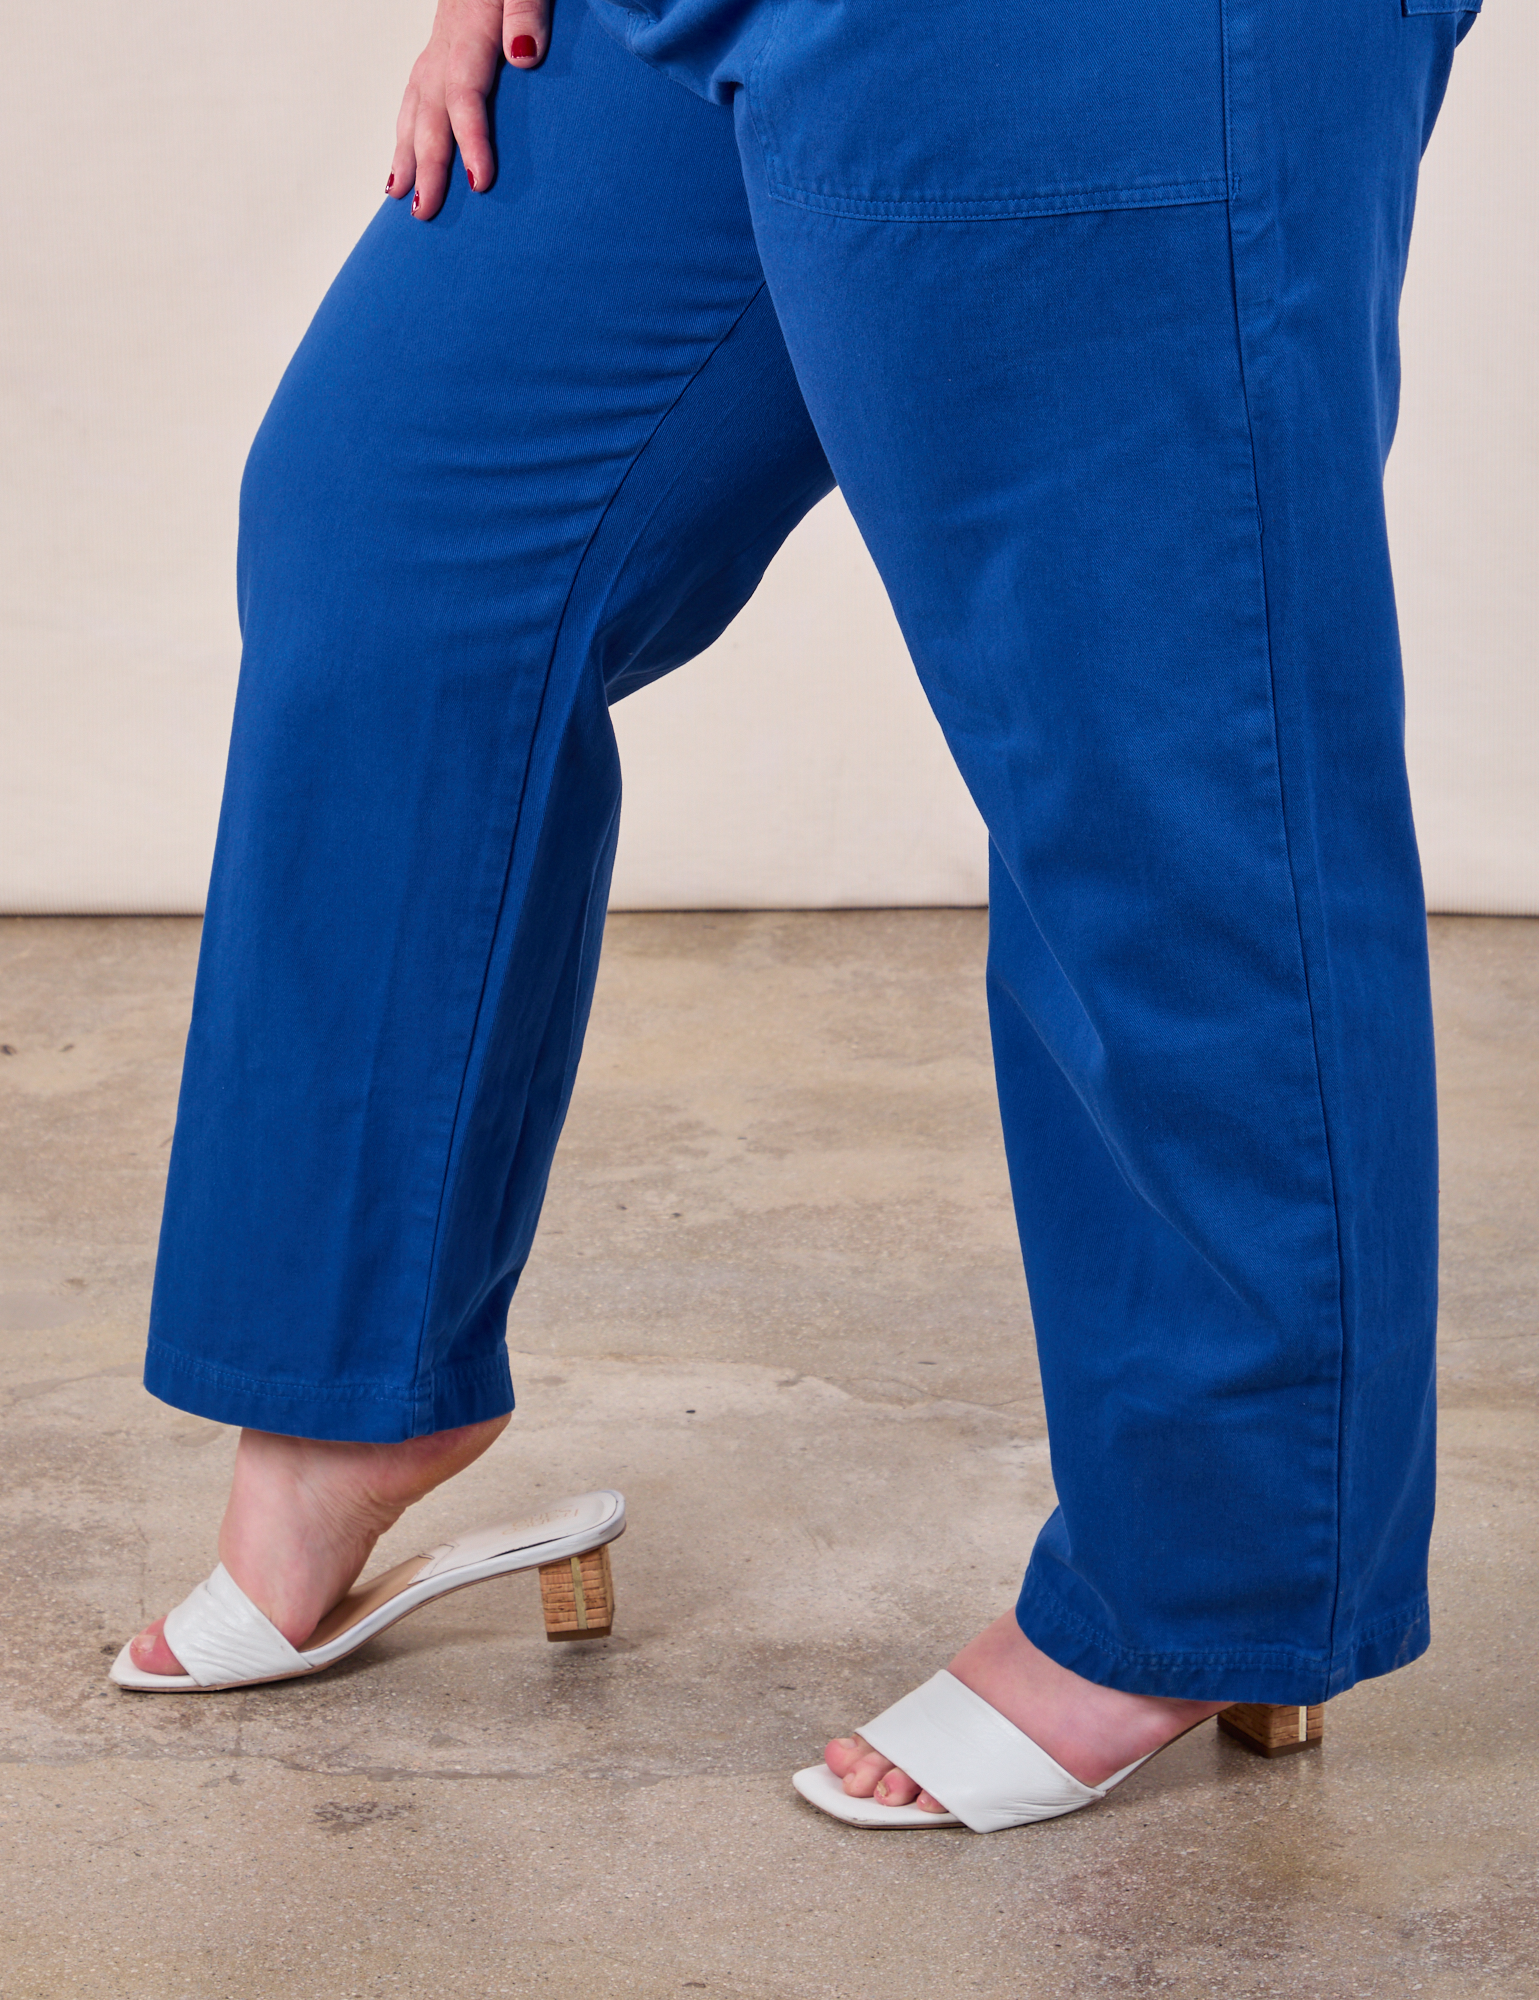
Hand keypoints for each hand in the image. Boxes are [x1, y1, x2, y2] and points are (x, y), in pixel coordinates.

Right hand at [388, 0, 550, 218]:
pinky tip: (404, 150)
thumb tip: (523, 56)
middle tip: (424, 212)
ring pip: (415, 100)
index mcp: (470, 27)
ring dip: (405, 150)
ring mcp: (440, 40)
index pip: (466, 92)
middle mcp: (446, 38)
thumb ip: (527, 9)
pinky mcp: (444, 39)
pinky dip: (407, 124)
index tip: (479, 182)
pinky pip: (417, 89)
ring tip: (398, 195)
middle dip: (426, 162)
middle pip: (430, 107)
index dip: (470, 138)